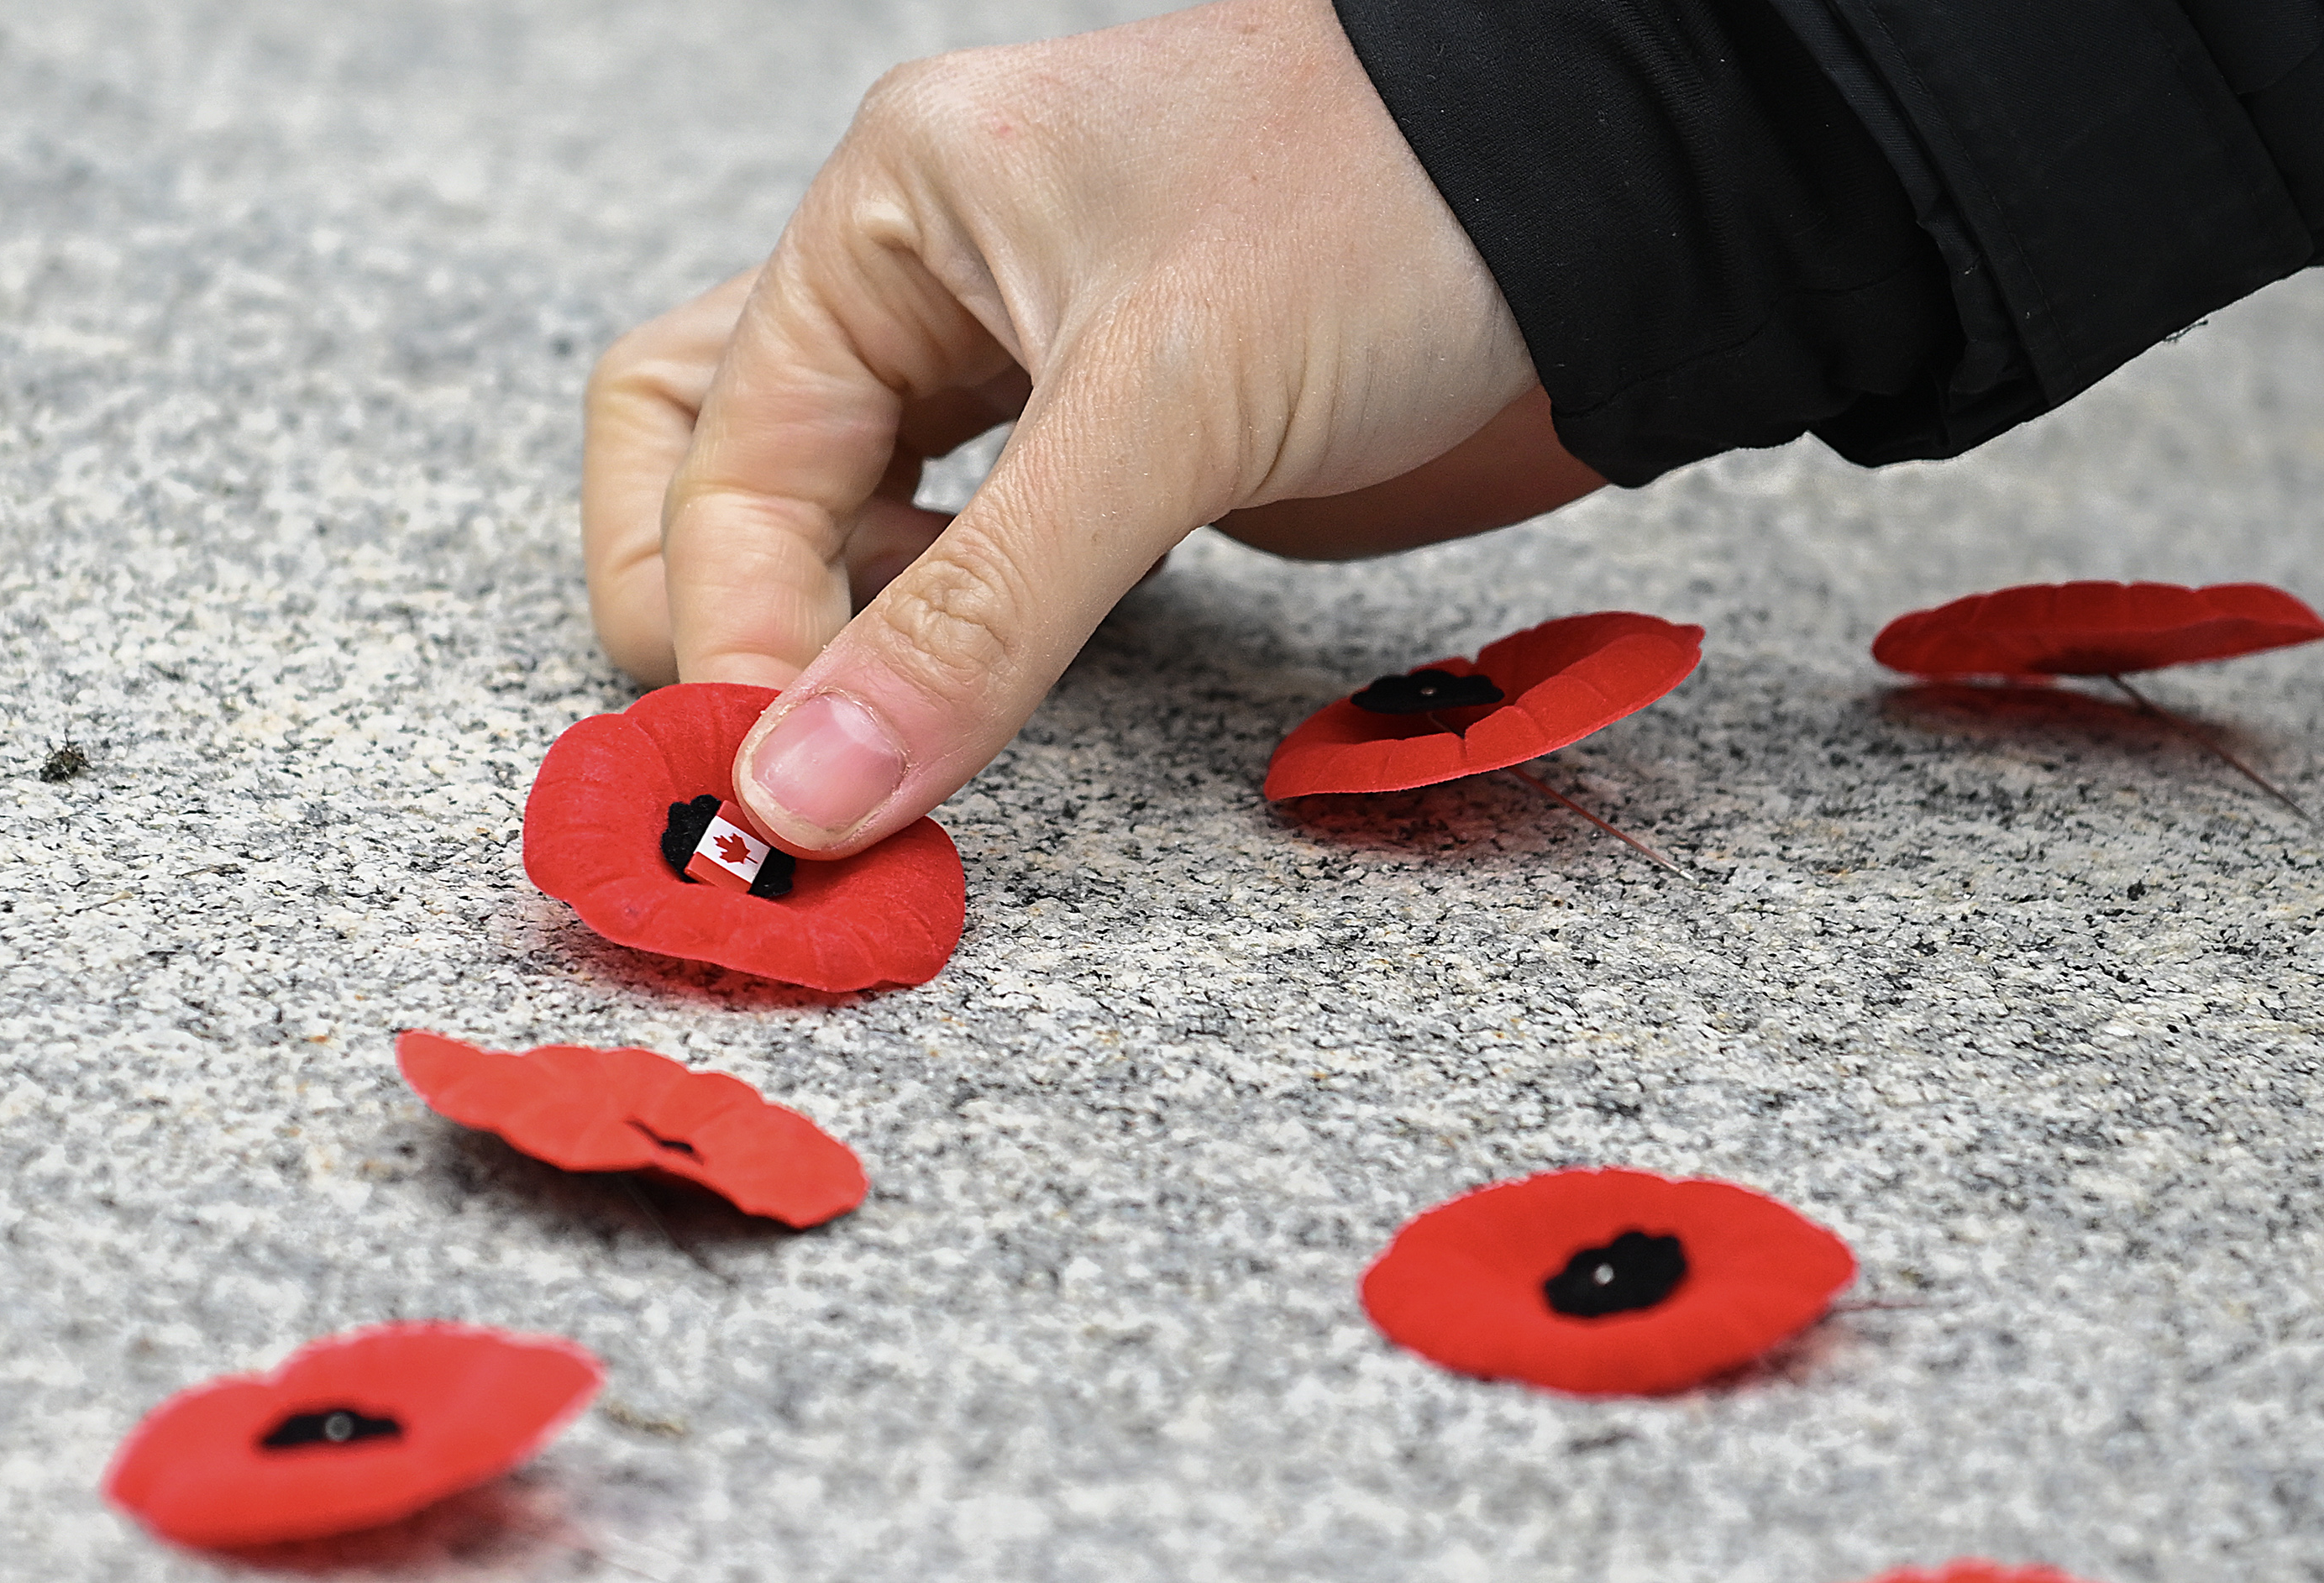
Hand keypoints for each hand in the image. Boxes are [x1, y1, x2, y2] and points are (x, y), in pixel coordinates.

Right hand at [582, 0, 1606, 857]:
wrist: (1611, 206)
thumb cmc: (1397, 205)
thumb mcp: (1165, 402)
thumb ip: (981, 613)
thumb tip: (803, 792)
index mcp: (895, 210)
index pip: (721, 452)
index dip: (730, 633)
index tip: (766, 791)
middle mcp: (928, 281)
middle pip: (712, 459)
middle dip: (713, 614)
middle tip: (770, 771)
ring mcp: (1017, 370)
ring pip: (828, 511)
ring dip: (817, 641)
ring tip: (852, 761)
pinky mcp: (1110, 453)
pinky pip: (960, 555)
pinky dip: (928, 640)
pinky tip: (949, 705)